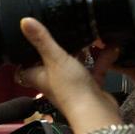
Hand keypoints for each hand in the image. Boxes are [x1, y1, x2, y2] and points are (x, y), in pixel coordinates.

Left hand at [16, 19, 122, 133]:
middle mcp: (54, 81)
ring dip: (82, 51)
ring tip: (87, 35)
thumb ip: (42, 40)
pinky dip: (103, 58)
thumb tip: (25, 22)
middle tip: (61, 32)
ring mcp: (73, 84)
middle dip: (57, 48)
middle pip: (51, 63)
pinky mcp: (90, 86)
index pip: (24, 69)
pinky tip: (111, 47)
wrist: (95, 111)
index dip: (24, 58)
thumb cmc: (70, 91)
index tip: (26, 44)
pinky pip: (96, 69)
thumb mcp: (54, 58)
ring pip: (75, 64)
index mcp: (39, 76)